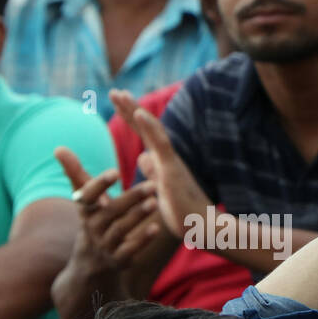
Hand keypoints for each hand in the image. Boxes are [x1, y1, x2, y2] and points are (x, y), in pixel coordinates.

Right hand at [54, 146, 161, 266]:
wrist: (90, 265)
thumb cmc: (92, 221)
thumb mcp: (83, 201)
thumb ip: (75, 173)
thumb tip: (57, 148)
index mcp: (85, 211)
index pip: (87, 197)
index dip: (99, 184)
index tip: (115, 171)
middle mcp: (92, 229)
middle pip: (109, 213)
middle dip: (130, 199)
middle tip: (151, 185)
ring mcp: (105, 246)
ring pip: (120, 231)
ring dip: (137, 217)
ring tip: (154, 202)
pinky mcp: (118, 260)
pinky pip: (129, 251)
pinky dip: (142, 240)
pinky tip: (156, 228)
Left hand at [109, 89, 211, 243]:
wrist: (203, 227)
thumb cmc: (184, 213)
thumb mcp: (161, 189)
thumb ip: (153, 172)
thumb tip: (141, 156)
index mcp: (162, 161)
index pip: (144, 135)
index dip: (131, 118)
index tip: (118, 102)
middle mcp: (166, 157)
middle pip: (146, 127)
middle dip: (130, 108)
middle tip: (114, 91)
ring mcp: (170, 160)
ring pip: (152, 129)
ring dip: (135, 111)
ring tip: (120, 95)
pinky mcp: (173, 168)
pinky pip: (160, 143)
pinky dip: (149, 126)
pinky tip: (138, 113)